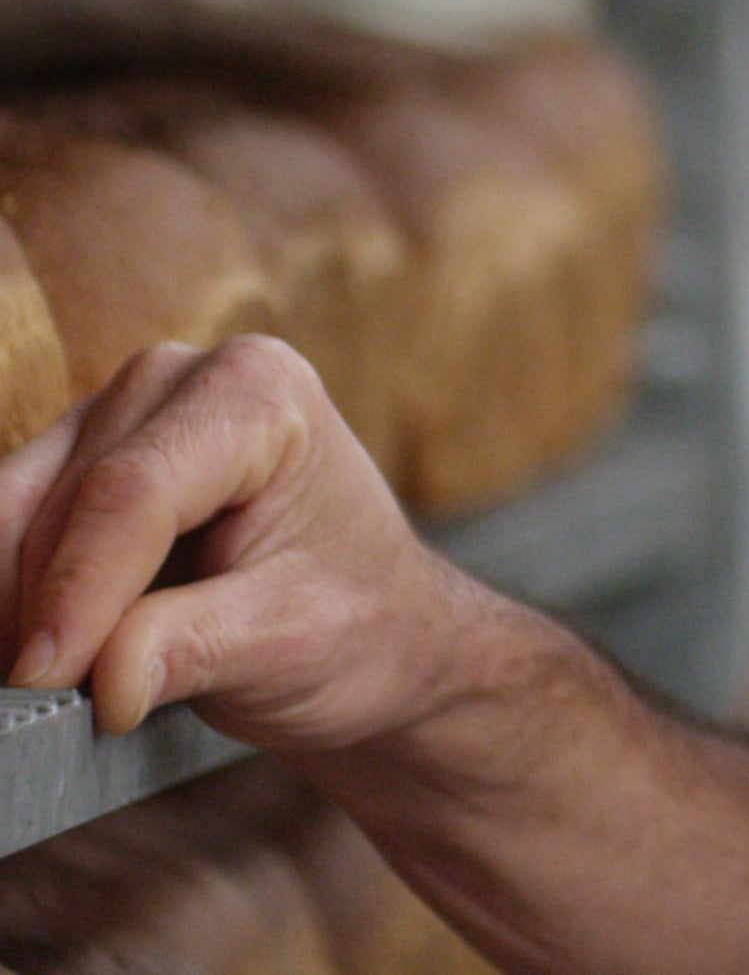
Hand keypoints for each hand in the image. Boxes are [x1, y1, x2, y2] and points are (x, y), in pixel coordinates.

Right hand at [0, 337, 468, 748]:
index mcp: (259, 392)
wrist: (374, 622)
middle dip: (40, 613)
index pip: (134, 492)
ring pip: (17, 510)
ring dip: (15, 606)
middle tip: (45, 709)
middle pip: (65, 502)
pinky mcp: (84, 453)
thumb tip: (105, 679)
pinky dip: (10, 594)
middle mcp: (184, 377)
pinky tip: (35, 654)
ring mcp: (126, 409)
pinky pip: (12, 520)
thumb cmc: (355, 619)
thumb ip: (195, 648)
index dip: (76, 593)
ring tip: (48, 694)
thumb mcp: (292, 641)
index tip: (42, 683)